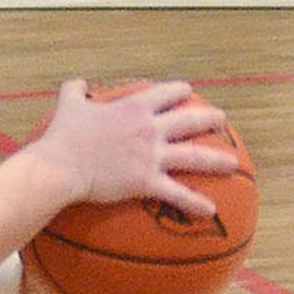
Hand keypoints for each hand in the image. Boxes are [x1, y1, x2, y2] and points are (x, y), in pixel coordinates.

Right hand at [30, 79, 236, 218]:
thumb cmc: (63, 135)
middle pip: (190, 120)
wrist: (61, 166)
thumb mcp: (68, 103)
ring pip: (194, 156)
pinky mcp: (147, 181)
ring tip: (233, 163)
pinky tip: (211, 210)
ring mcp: (152, 156)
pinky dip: (195, 202)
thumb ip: (76, 90)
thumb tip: (80, 84)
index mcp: (134, 107)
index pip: (166, 93)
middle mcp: (150, 128)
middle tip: (222, 120)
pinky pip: (177, 194)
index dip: (180, 90)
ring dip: (216, 159)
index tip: (188, 91)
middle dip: (209, 118)